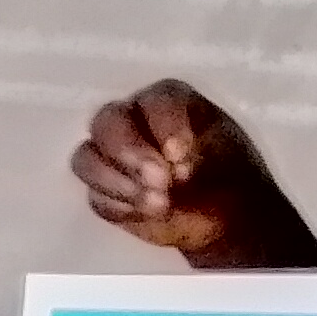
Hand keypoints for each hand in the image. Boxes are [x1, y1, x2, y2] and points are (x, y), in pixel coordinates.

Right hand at [72, 82, 290, 263]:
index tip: (181, 156)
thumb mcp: (231, 151)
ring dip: (116, 183)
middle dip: (129, 152)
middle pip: (107, 121)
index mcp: (166, 103)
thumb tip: (171, 162)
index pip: (154, 100)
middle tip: (160, 181)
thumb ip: (203, 146)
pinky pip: (94, 196)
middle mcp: (132, 120)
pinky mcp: (104, 192)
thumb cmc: (227, 174)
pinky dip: (119, 207)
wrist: (225, 215)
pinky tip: (147, 215)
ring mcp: (111, 157)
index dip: (164, 125)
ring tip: (157, 205)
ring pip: (85, 158)